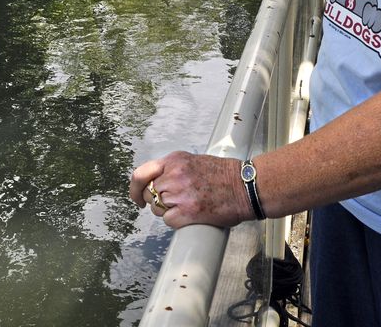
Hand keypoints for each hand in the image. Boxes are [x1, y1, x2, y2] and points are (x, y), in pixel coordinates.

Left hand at [129, 152, 249, 228]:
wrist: (245, 187)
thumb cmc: (225, 175)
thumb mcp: (194, 161)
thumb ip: (173, 168)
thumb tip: (157, 181)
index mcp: (175, 160)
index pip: (141, 174)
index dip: (135, 188)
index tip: (137, 196)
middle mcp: (174, 175)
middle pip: (148, 194)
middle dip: (156, 200)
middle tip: (172, 202)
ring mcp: (180, 194)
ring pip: (157, 208)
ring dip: (169, 211)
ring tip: (187, 206)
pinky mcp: (188, 212)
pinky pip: (168, 220)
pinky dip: (177, 221)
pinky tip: (190, 215)